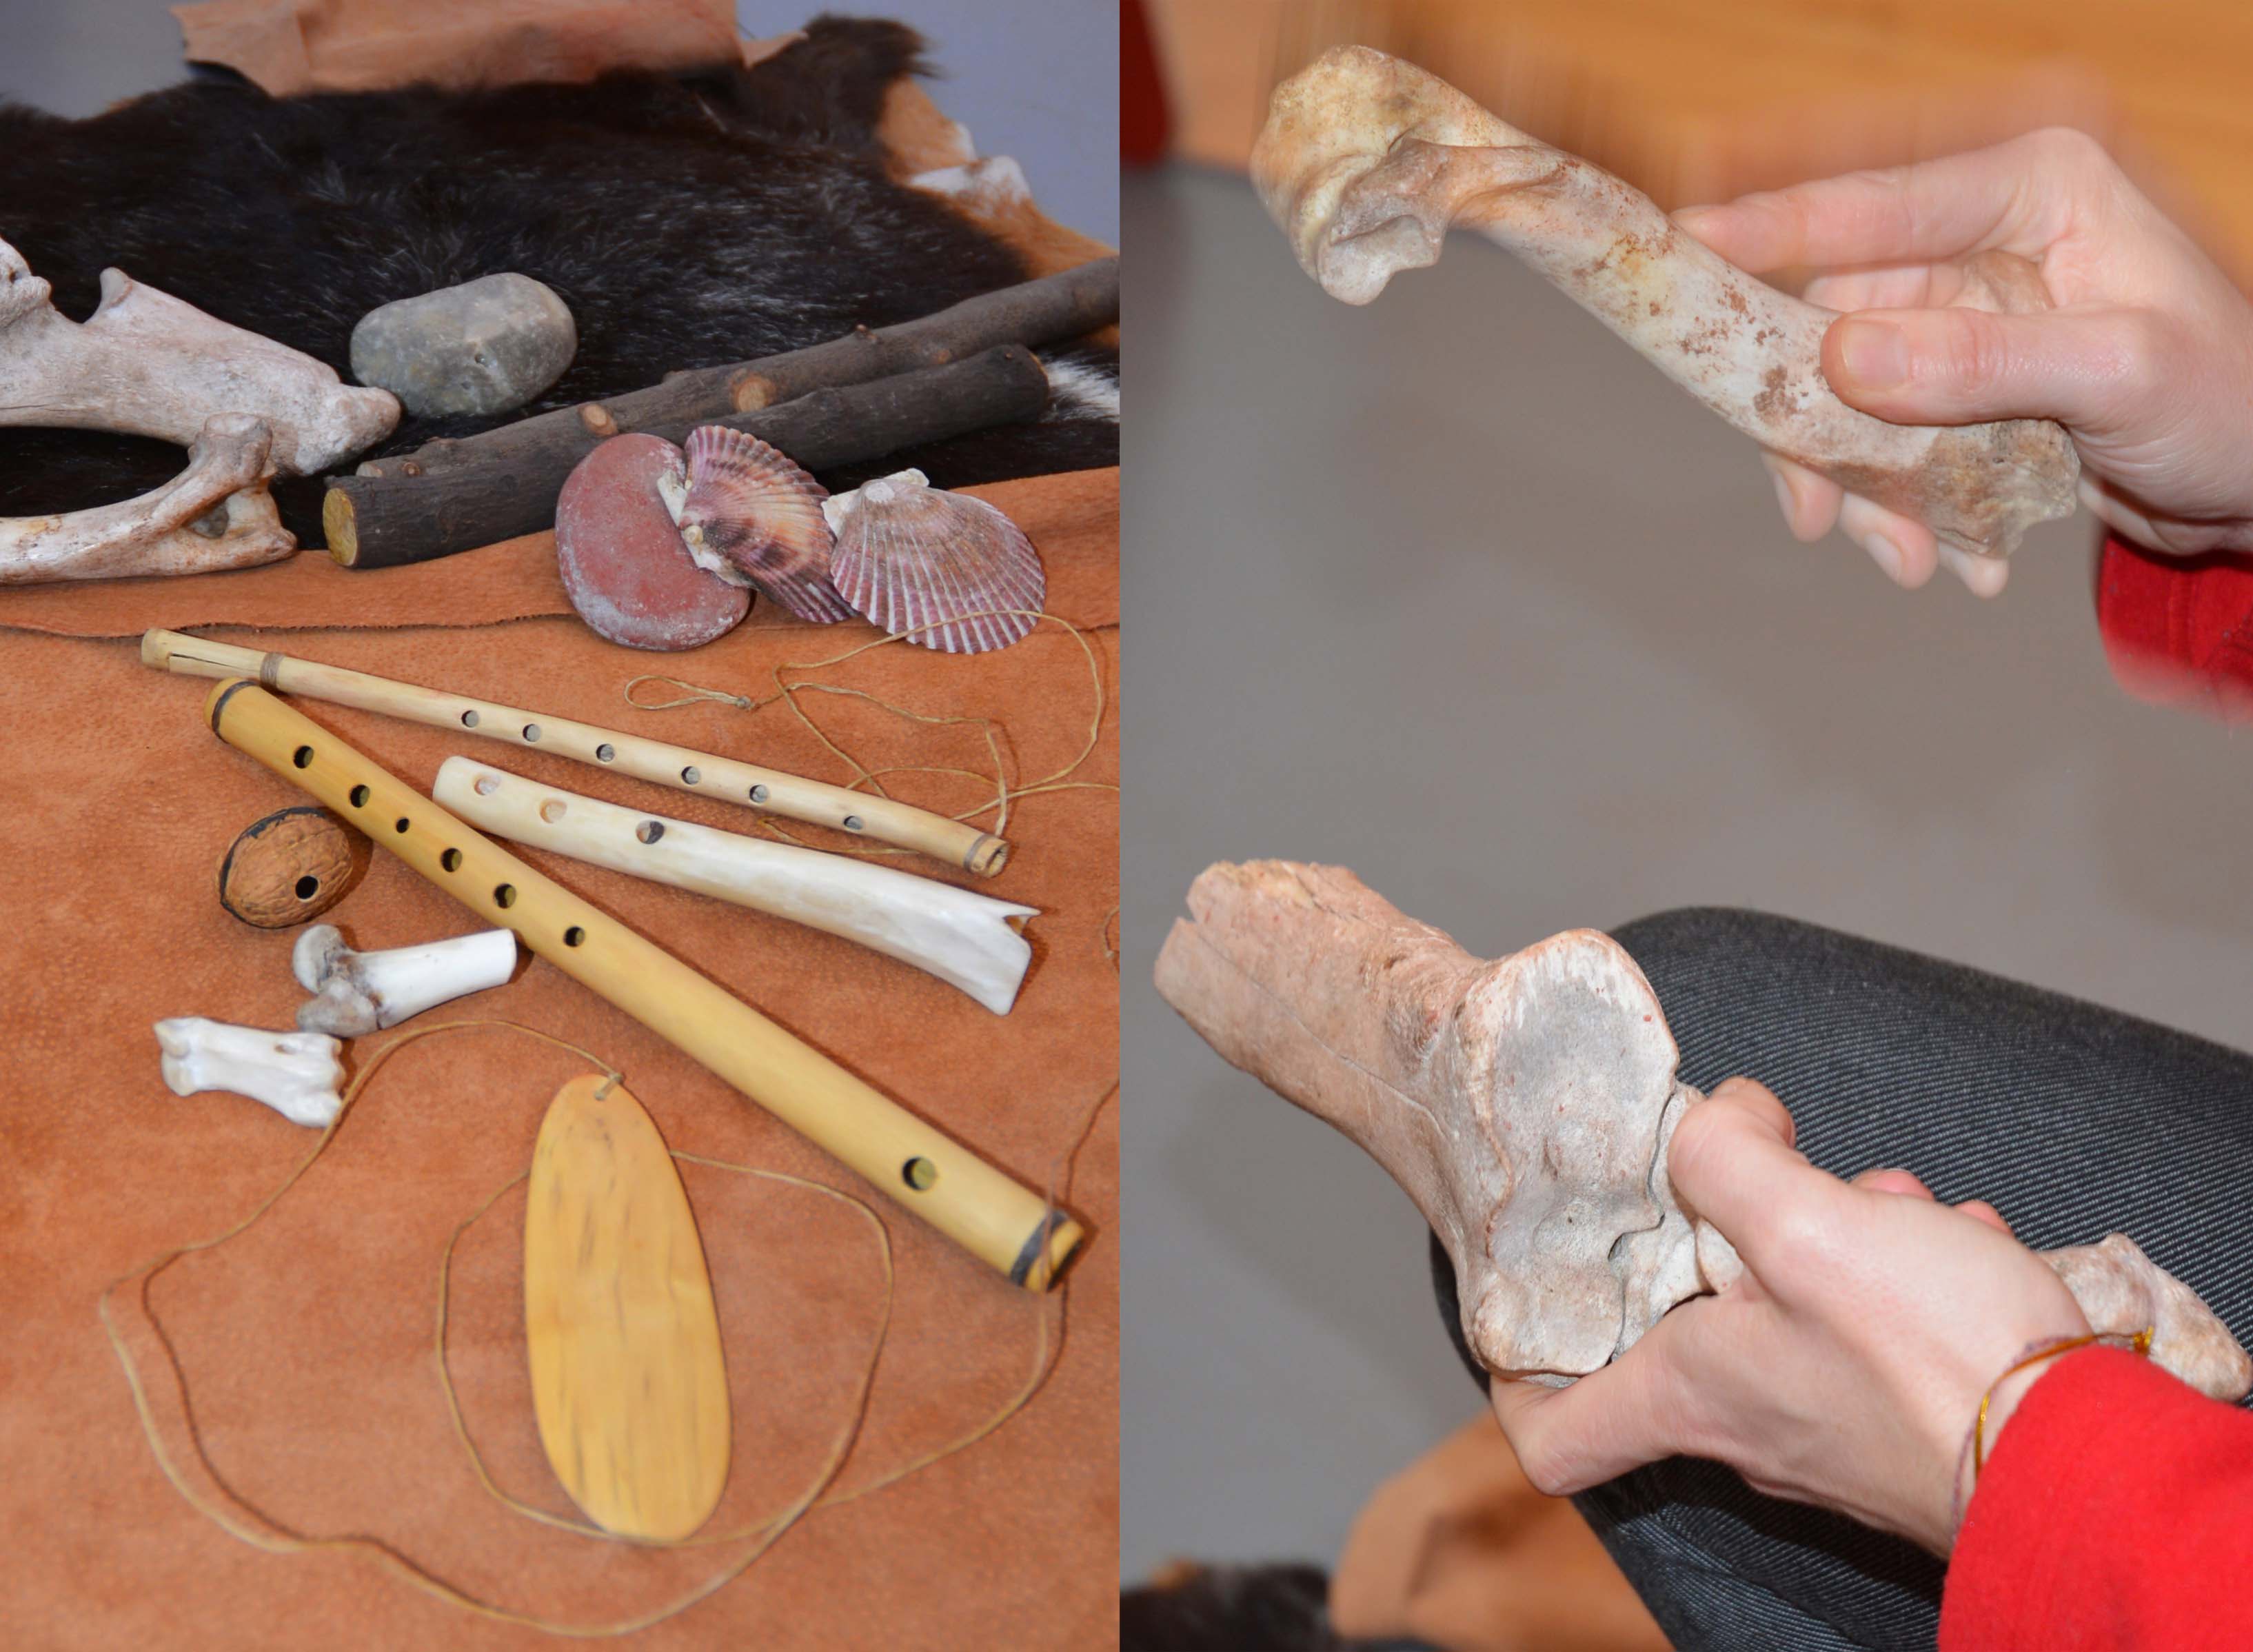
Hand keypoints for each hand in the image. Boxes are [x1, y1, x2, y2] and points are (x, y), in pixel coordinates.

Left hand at [1490, 1079, 2089, 1554]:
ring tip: (1894, 1204)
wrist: (2085, 1458)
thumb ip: (1728, 1156)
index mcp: (1690, 1394)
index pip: (1552, 1435)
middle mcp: (1747, 1428)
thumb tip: (1719, 1115)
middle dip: (1726, 1238)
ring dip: (1836, 1236)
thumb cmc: (1934, 1358)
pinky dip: (1908, 1273)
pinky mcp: (1905, 1426)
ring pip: (1792, 1311)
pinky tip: (1955, 1241)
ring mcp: (1828, 1433)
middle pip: (1682, 1332)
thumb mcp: (1808, 1224)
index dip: (1520, 1375)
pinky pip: (1877, 1331)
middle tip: (1781, 1182)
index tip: (1535, 1301)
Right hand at [1676, 129, 2252, 593]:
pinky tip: (1954, 559)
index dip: (1774, 231)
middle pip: (1837, 319)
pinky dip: (1899, 509)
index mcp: (2033, 191)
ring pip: (1847, 395)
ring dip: (1863, 492)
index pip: (1877, 207)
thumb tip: (1845, 360)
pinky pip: (1881, 441)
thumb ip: (1984, 362)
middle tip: (1818, 517)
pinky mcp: (1955, 384)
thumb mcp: (2118, 378)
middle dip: (1824, 431)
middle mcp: (1984, 241)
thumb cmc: (2231, 405)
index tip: (1687, 247)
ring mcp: (1964, 315)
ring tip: (1912, 563)